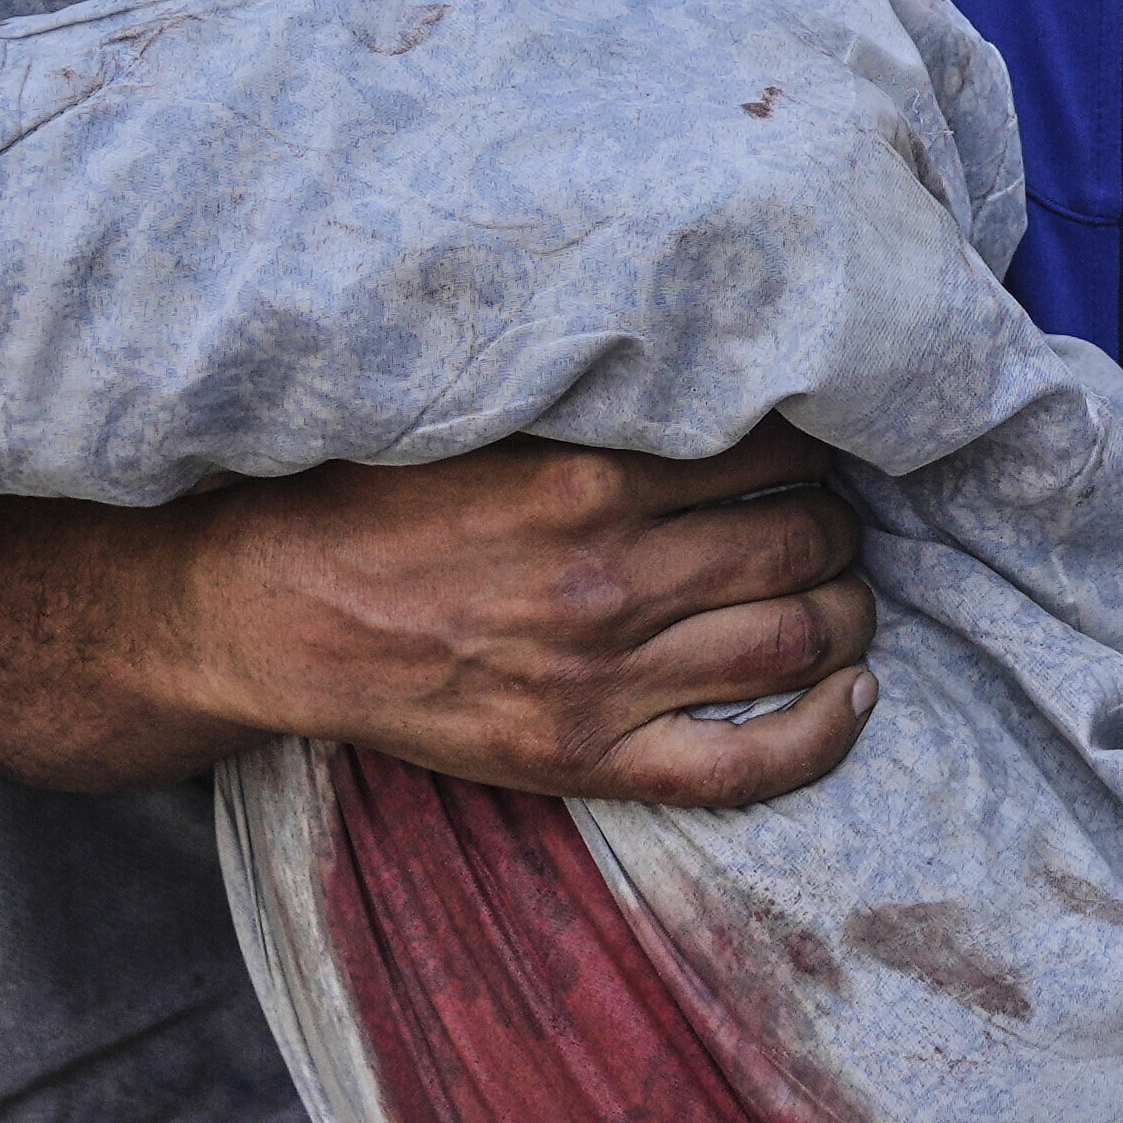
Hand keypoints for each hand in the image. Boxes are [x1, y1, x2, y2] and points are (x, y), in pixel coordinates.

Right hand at [173, 434, 875, 805]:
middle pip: (799, 543)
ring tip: (839, 593)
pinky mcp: (588, 757)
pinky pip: (746, 766)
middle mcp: (610, 579)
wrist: (270, 612)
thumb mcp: (480, 417)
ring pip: (795, 642)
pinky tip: (851, 696)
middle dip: (833, 526)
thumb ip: (592, 401)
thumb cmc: (371, 499)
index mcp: (587, 478)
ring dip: (845, 612)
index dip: (808, 448)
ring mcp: (604, 679)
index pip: (767, 451)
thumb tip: (707, 356)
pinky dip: (822, 733)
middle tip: (826, 518)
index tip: (806, 448)